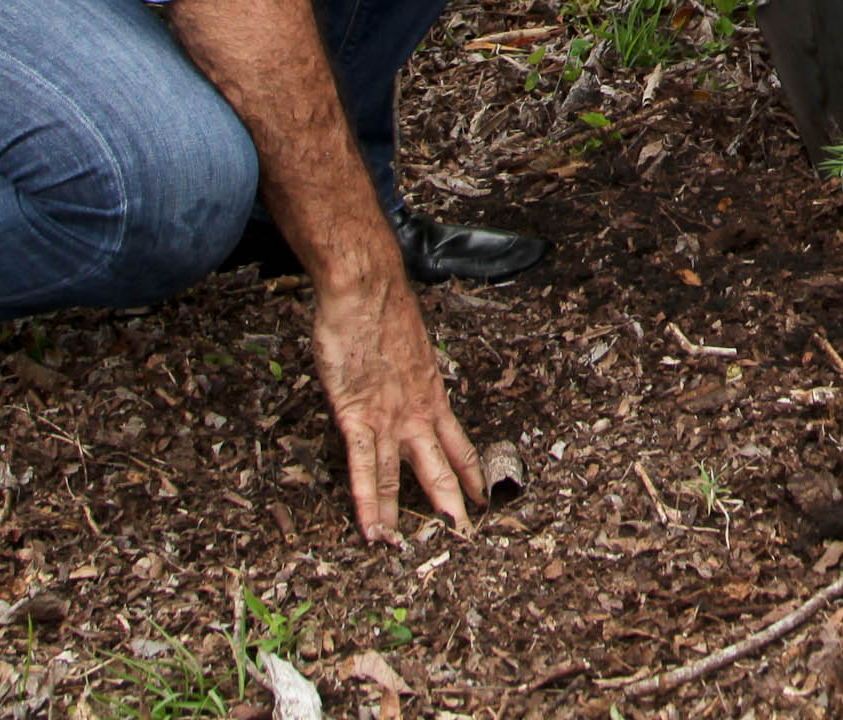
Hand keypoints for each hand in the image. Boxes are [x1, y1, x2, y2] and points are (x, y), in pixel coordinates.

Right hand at [308, 261, 483, 541]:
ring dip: (403, 515)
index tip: (484, 496)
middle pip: (440, 467)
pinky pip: (365, 468)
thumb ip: (408, 367)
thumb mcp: (409, 343)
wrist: (367, 290)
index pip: (459, 443)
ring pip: (401, 476)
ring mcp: (390, 417)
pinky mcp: (359, 416)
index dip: (471, 472)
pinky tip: (372, 529)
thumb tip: (402, 371)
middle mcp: (419, 411)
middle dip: (453, 504)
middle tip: (465, 537)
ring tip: (408, 551)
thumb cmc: (381, 308)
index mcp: (432, 393)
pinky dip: (368, 502)